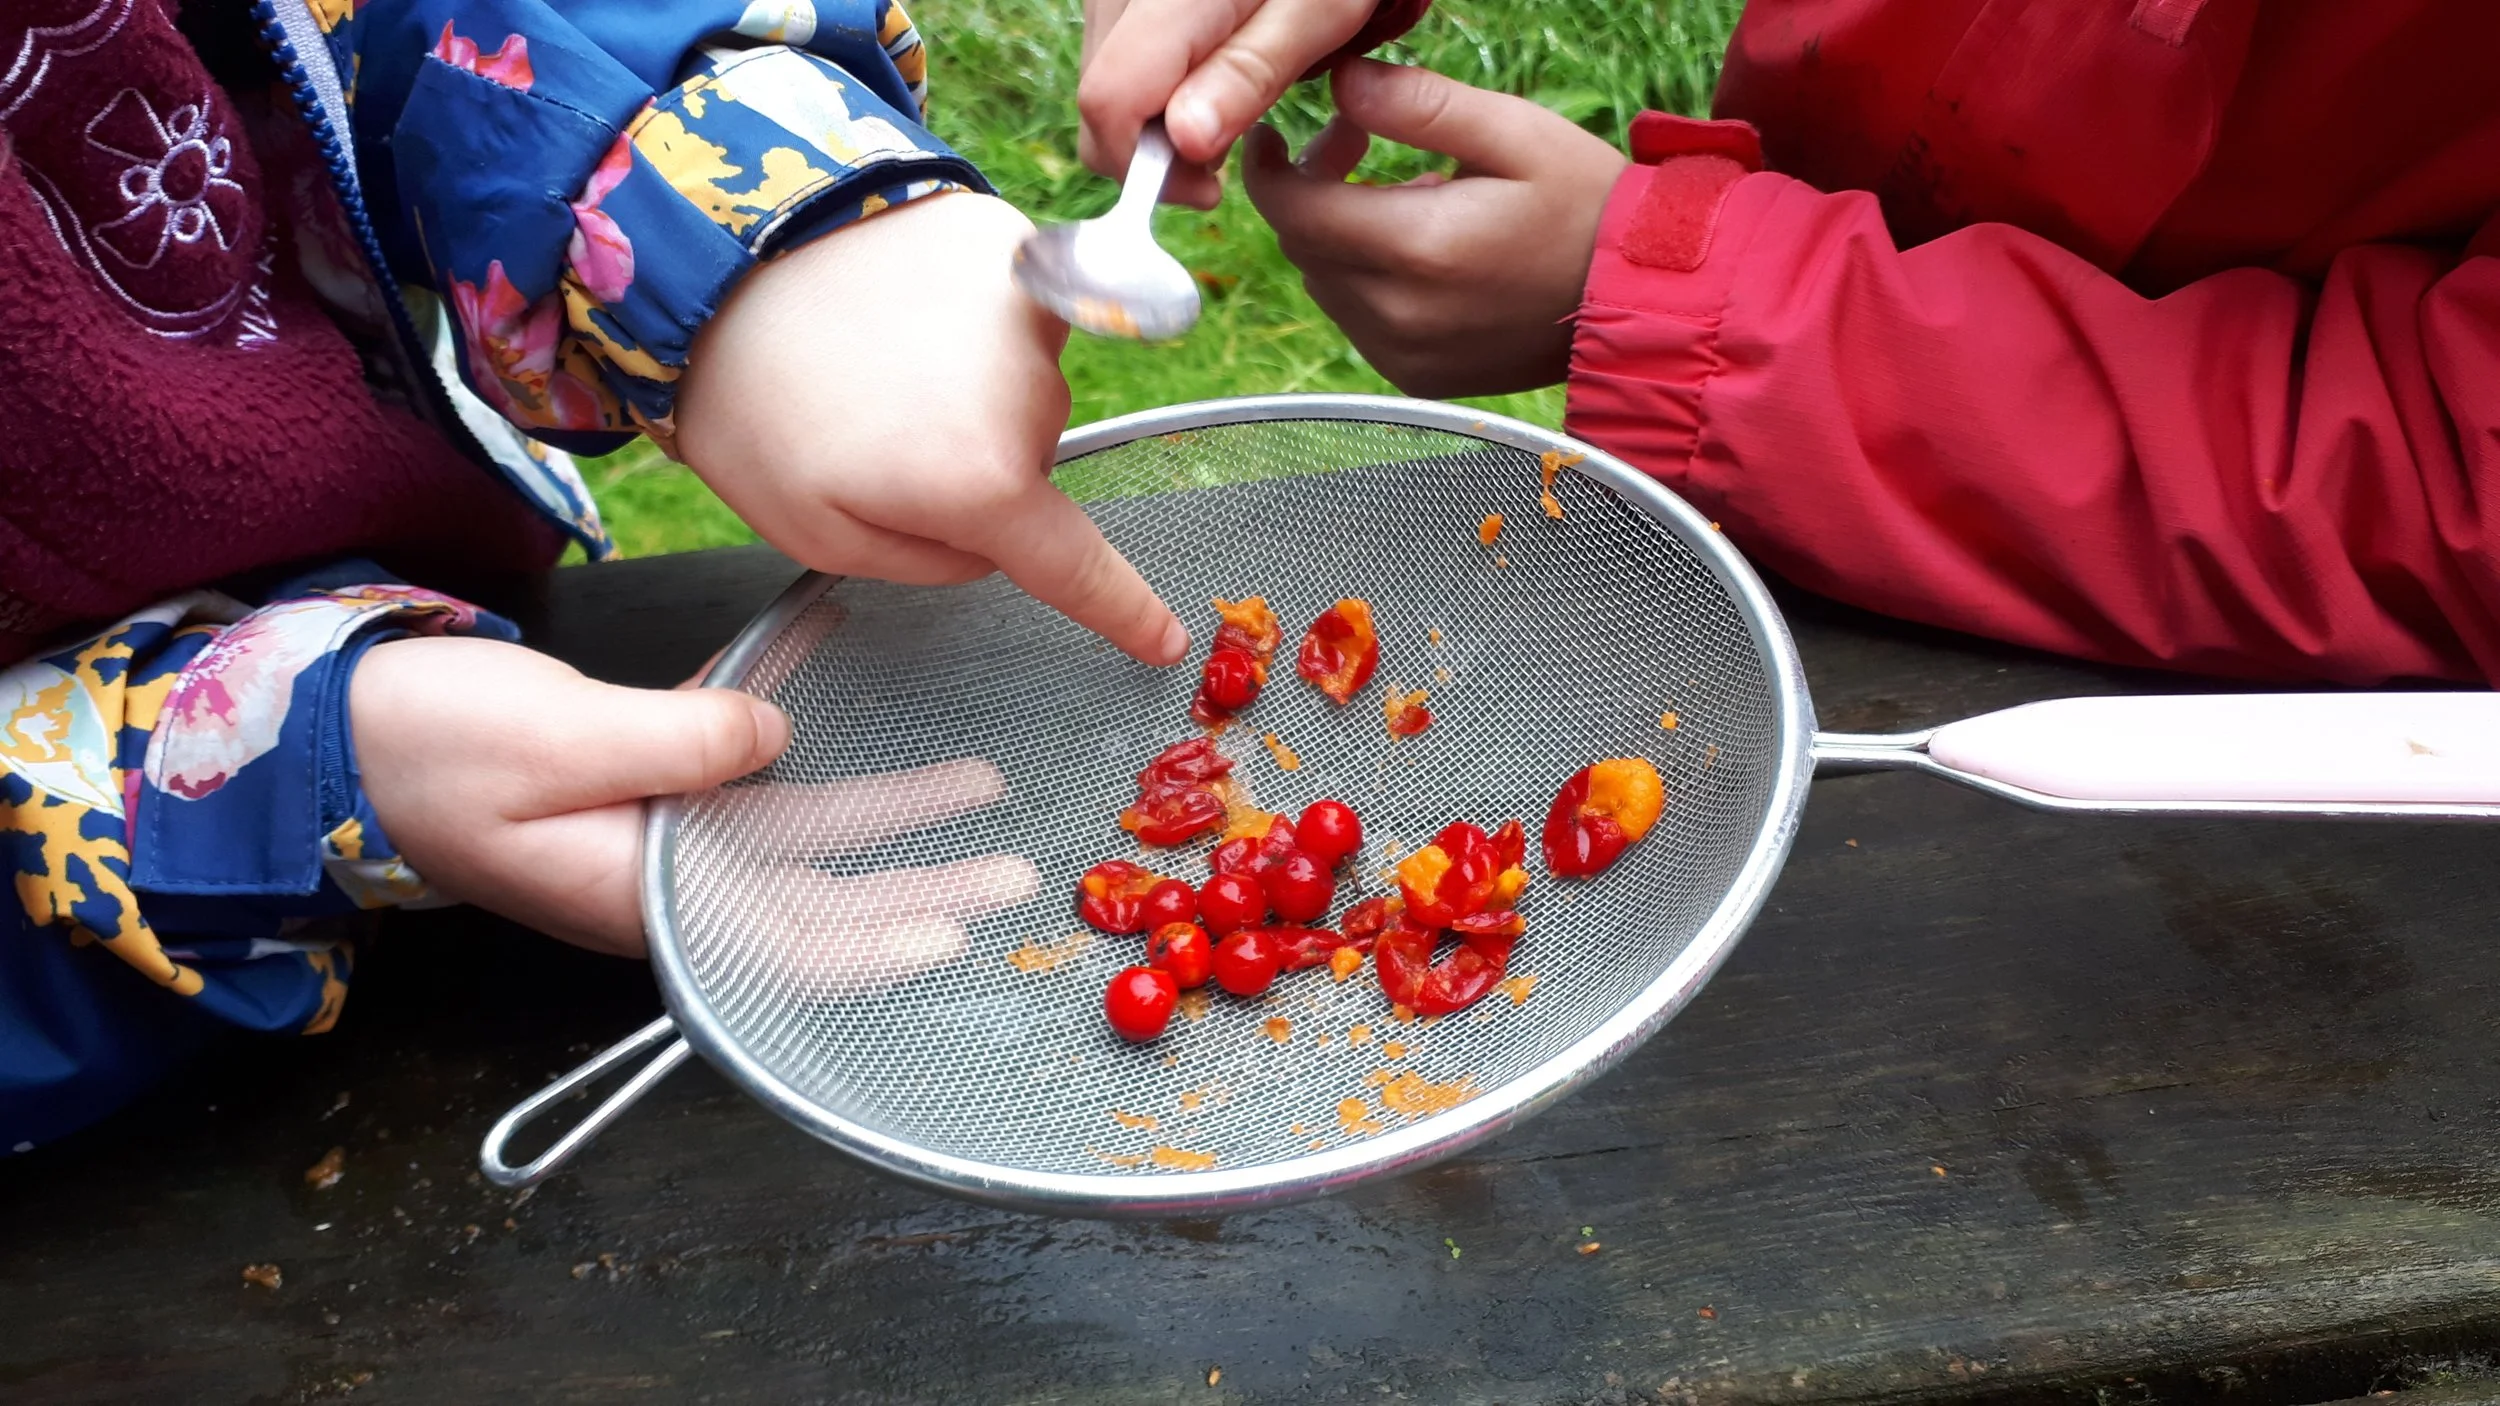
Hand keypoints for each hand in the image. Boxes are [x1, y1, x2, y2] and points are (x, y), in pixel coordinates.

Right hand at [352, 636, 1038, 979]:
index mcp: (634, 896)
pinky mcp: (650, 782)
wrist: (338, 729)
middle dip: (914, 887)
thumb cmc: (424, 748)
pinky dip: (804, 742)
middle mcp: (660, 878)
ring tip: (973, 791)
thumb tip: (776, 739)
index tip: (946, 937)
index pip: (774, 949)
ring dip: (886, 816)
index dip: (865, 950)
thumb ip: (676, 741)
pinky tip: (849, 689)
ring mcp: (657, 833)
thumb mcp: (553, 738)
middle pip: (814, 898)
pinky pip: (750, 775)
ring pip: (800, 836)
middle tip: (1008, 872)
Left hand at [675, 191, 1187, 666]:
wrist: (710, 245)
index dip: (1123, 610)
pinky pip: (1013, 311)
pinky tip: (894, 302)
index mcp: (979, 481)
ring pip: (1020, 385)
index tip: (1164, 640)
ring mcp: (1031, 301)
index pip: (1075, 565)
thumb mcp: (819, 533)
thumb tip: (989, 544)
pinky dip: (965, 317)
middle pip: (1027, 463)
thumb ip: (927, 562)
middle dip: (967, 462)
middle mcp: (1031, 391)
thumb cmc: (750, 400)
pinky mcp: (1013, 236)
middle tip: (868, 429)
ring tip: (868, 356)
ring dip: (963, 385)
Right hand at [1078, 0, 1378, 208]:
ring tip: (1228, 101)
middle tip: (1228, 150)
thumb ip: (1248, 74)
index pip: (1108, 103)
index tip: (1210, 188)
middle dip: (1156, 149)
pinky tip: (1210, 73)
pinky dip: (1156, 85)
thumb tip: (1185, 141)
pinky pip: (1118, 54)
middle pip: (1099, 100)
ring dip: (1157, 119)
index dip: (1148, 167)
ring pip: (1103, 81)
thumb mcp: (1316, 11)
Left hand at [1242, 60, 1628, 397]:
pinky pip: (1357, 320)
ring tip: (1406, 196)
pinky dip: (1366, 281)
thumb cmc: (1585, 206)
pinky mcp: (1415, 375)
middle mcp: (1398, 314)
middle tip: (1356, 144)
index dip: (1267, 169)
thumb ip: (1418, 105)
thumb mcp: (1511, 133)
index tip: (1271, 136)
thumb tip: (1339, 83)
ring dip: (1340, 235)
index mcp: (1415, 249)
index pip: (1293, 210)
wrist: (1637, 300)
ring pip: (1325, 284)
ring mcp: (1403, 354)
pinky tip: (1421, 253)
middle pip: (1303, 246)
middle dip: (1310, 190)